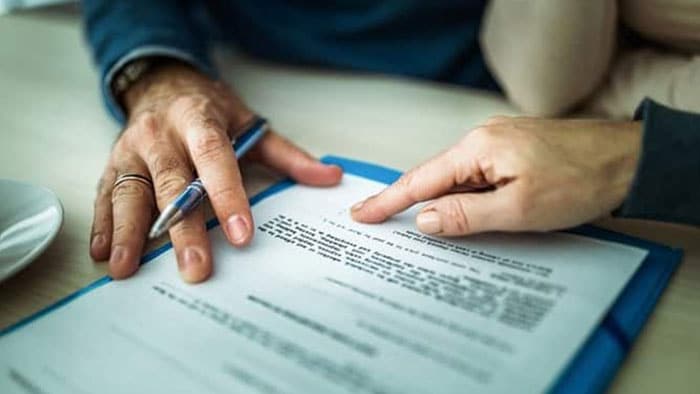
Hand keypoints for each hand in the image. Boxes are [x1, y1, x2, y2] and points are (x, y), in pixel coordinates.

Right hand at [90, 62, 341, 281]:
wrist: (163, 83)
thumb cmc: (209, 109)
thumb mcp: (249, 122)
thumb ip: (287, 154)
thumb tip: (329, 178)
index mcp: (199, 120)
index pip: (214, 158)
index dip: (227, 195)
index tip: (241, 234)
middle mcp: (161, 134)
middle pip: (171, 183)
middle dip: (182, 228)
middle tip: (195, 267)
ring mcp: (132, 149)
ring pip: (130, 192)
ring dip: (130, 232)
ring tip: (129, 269)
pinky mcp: (114, 164)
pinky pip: (106, 194)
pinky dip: (104, 225)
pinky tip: (104, 253)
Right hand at [351, 116, 641, 234]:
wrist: (629, 159)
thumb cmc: (580, 180)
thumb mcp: (519, 208)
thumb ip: (466, 215)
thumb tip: (425, 220)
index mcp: (477, 149)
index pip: (420, 179)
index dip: (388, 200)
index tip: (361, 214)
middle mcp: (482, 140)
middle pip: (433, 177)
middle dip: (404, 201)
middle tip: (373, 219)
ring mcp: (498, 144)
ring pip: (456, 179)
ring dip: (438, 203)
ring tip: (413, 226)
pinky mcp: (512, 153)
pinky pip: (476, 178)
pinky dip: (462, 198)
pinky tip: (458, 214)